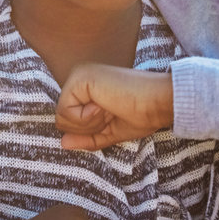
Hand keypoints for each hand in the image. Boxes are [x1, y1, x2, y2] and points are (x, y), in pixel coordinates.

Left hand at [55, 63, 173, 149]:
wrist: (157, 103)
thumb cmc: (141, 115)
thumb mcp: (110, 132)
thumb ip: (86, 138)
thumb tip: (63, 143)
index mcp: (86, 89)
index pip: (68, 121)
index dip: (89, 131)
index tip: (111, 118)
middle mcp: (79, 79)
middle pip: (61, 121)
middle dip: (87, 129)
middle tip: (110, 114)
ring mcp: (78, 76)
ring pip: (61, 117)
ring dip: (88, 124)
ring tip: (109, 108)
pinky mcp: (79, 78)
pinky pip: (66, 112)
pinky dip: (86, 118)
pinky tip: (104, 105)